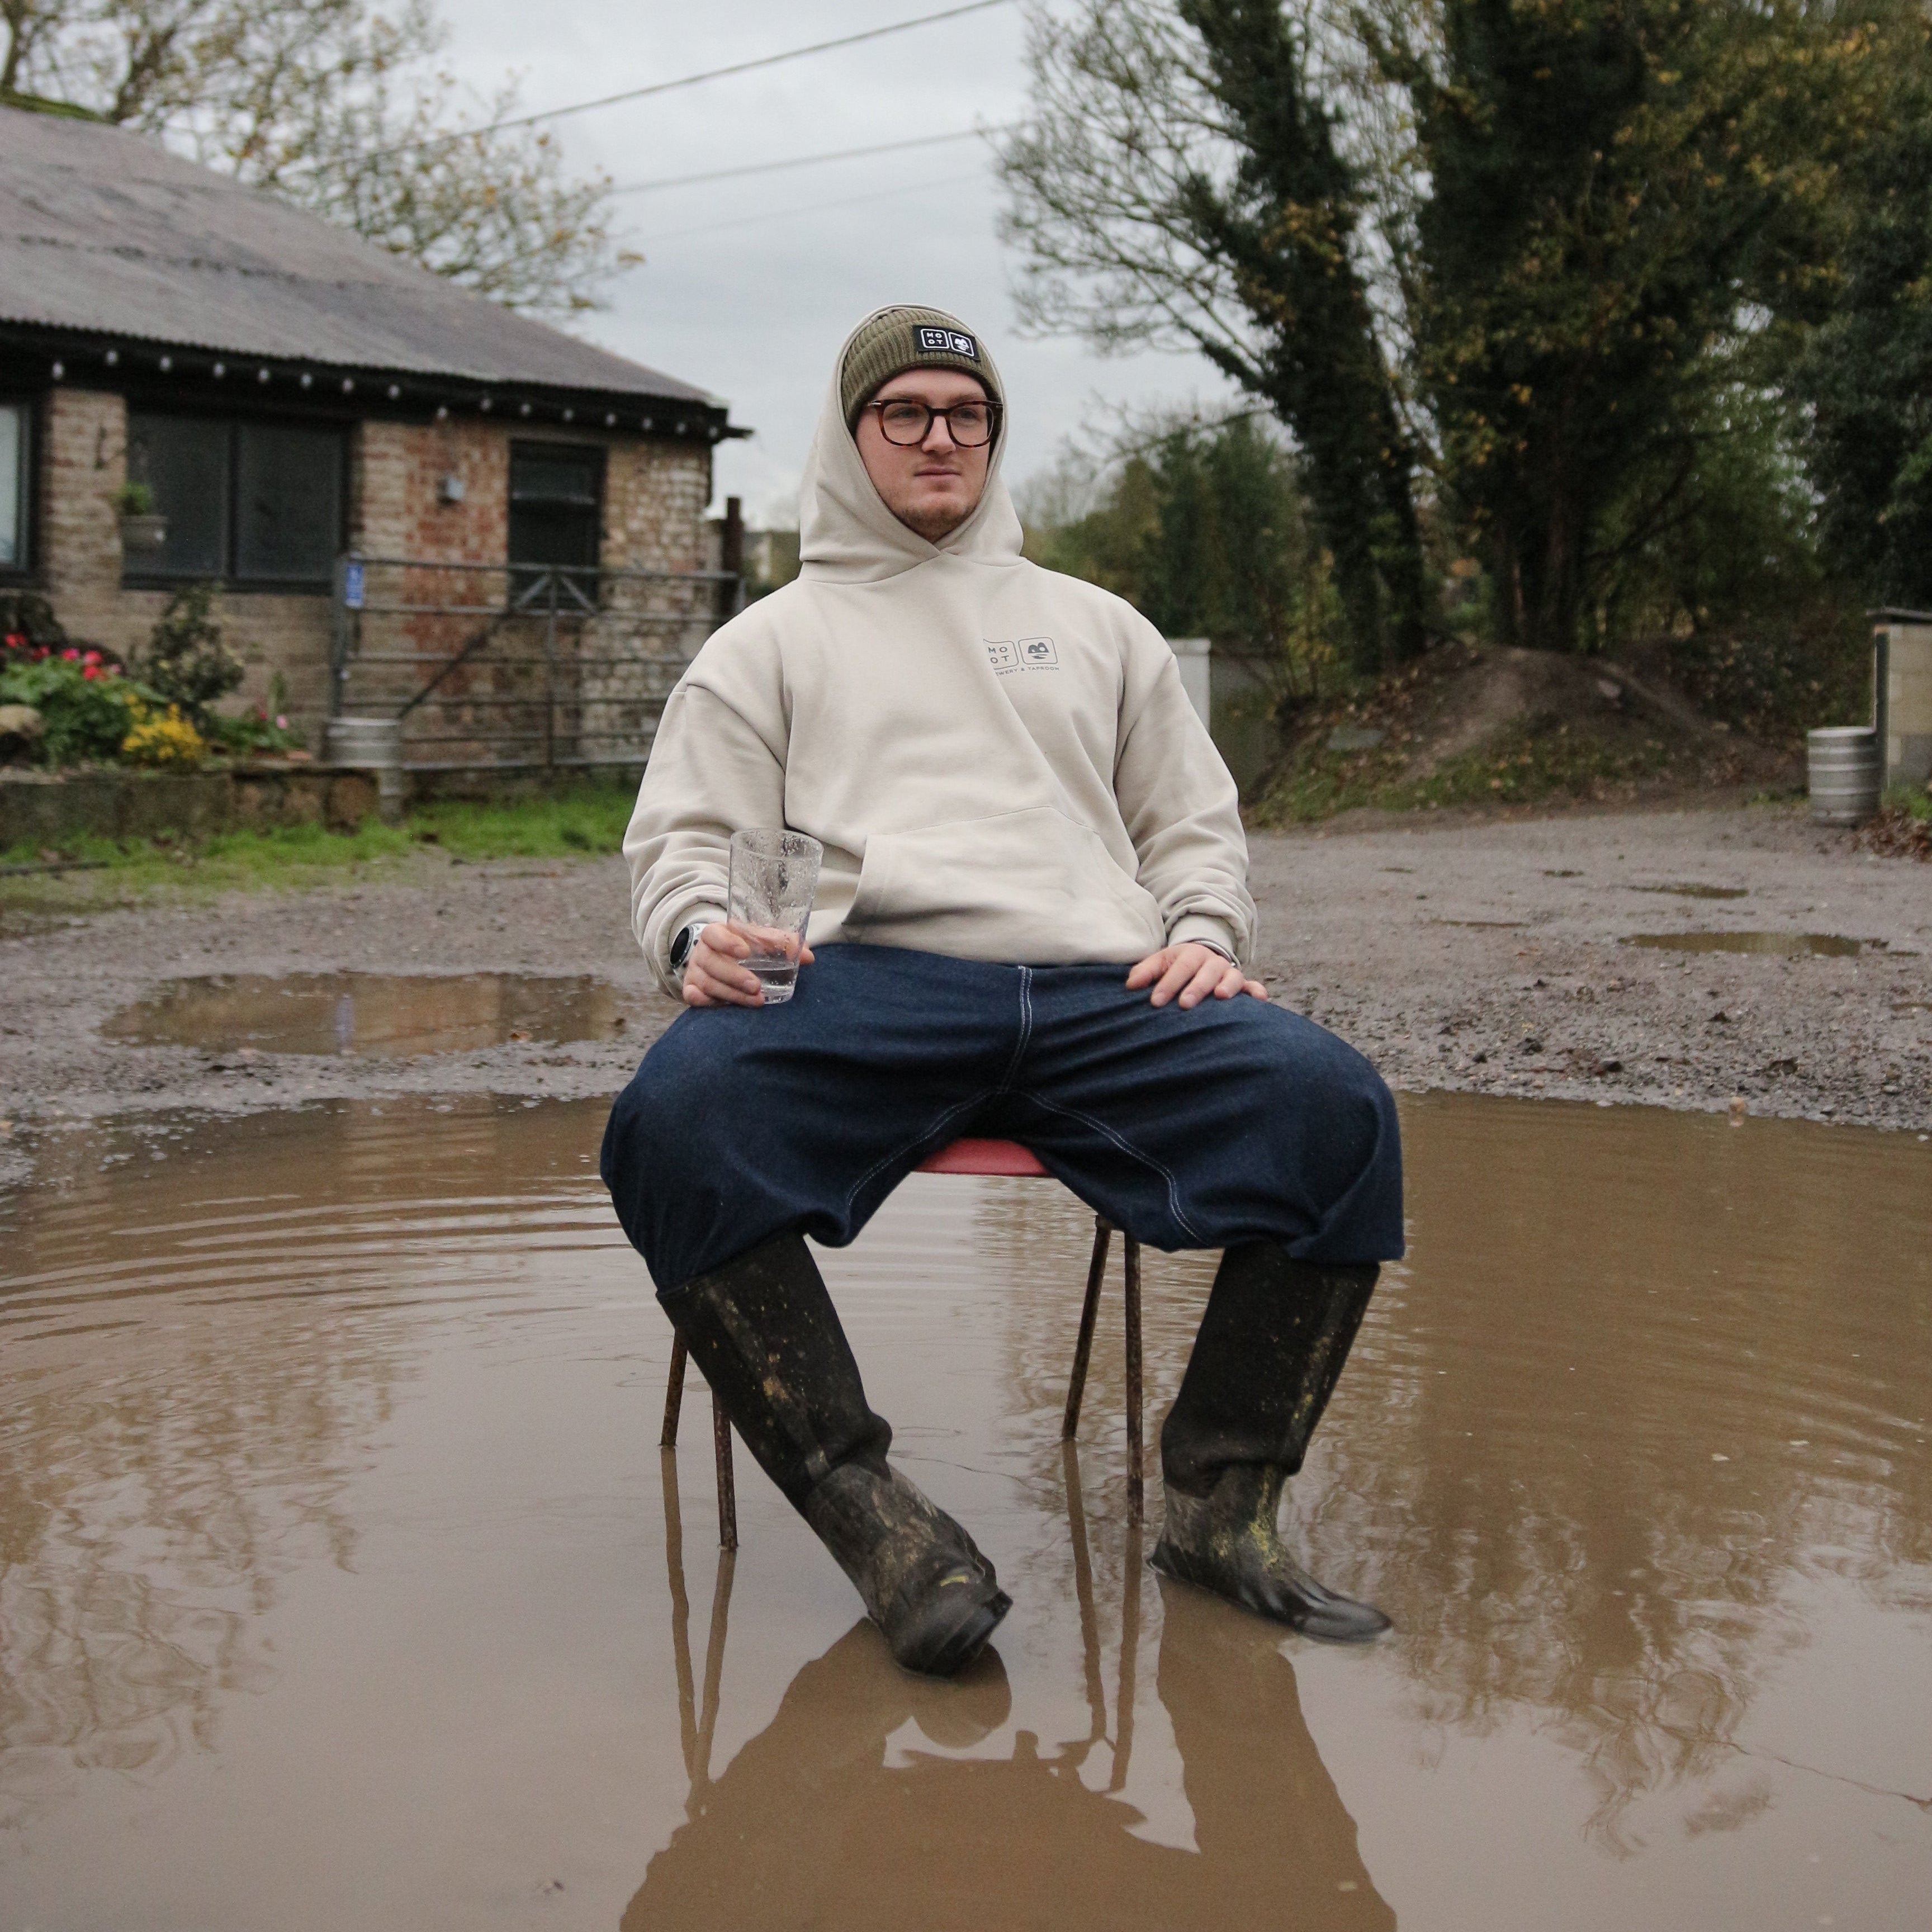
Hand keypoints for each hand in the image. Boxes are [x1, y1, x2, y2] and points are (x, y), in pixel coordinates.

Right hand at [682, 922, 815, 1007]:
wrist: (718, 959)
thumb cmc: (744, 948)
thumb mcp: (761, 941)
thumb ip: (783, 944)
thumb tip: (808, 957)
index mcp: (717, 934)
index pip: (714, 934)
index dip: (727, 942)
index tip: (745, 951)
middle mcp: (702, 952)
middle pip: (712, 962)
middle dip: (735, 976)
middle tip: (756, 986)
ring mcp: (695, 971)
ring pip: (707, 982)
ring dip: (732, 993)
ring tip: (756, 1001)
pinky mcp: (690, 989)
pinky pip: (692, 996)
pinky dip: (704, 1001)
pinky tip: (721, 1006)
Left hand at [1126, 942, 1267, 1009]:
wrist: (1200, 960)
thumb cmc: (1176, 968)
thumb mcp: (1160, 964)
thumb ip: (1144, 972)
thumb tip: (1131, 985)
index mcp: (1190, 955)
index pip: (1180, 967)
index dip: (1168, 983)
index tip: (1155, 1002)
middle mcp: (1212, 962)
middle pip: (1206, 972)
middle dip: (1196, 988)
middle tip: (1185, 1005)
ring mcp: (1229, 973)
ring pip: (1233, 976)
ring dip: (1228, 986)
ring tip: (1221, 997)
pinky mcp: (1242, 985)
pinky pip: (1252, 987)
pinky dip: (1257, 992)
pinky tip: (1259, 1001)